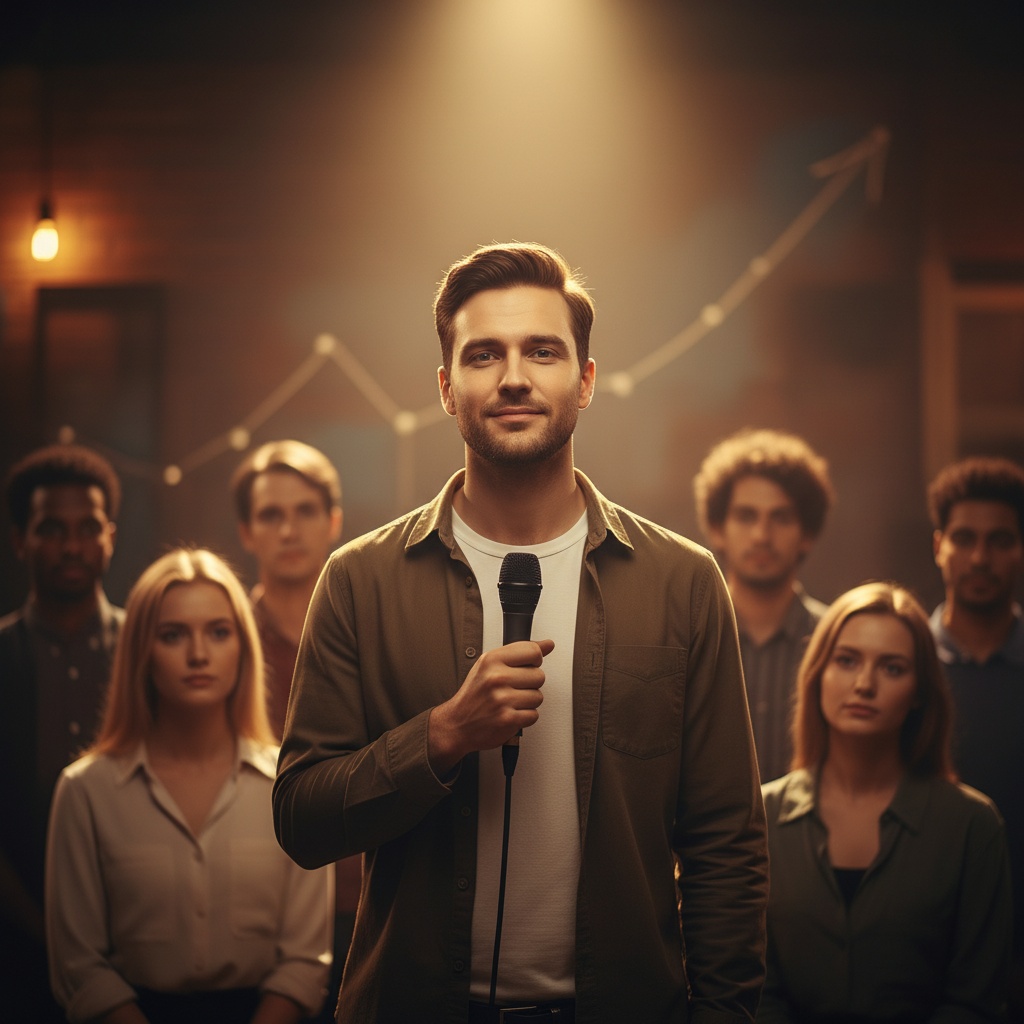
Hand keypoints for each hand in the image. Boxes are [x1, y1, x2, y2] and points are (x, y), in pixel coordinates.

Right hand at [428, 638, 554, 775]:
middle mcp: (497, 678)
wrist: (457, 724)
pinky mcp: (508, 719)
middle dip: (530, 684)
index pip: (533, 651)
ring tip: (511, 701)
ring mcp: (502, 699)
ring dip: (528, 702)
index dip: (534, 660)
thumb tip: (548, 644)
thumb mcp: (490, 665)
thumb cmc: (474, 694)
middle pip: (539, 676)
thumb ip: (519, 652)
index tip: (527, 665)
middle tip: (513, 688)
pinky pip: (534, 715)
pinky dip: (525, 717)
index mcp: (492, 660)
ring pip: (538, 696)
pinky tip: (510, 713)